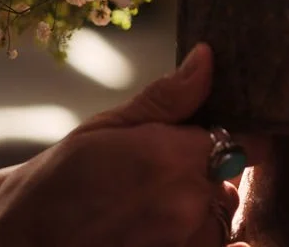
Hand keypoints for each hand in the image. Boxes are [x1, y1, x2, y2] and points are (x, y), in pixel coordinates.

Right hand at [0, 43, 267, 246]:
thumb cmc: (49, 189)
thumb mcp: (102, 130)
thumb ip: (166, 99)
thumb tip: (206, 59)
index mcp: (174, 157)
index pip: (239, 139)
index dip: (218, 136)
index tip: (194, 139)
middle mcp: (189, 204)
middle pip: (228, 179)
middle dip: (204, 171)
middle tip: (154, 175)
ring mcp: (185, 242)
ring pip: (220, 216)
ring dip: (199, 208)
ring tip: (145, 205)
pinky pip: (204, 243)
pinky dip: (188, 235)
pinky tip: (148, 228)